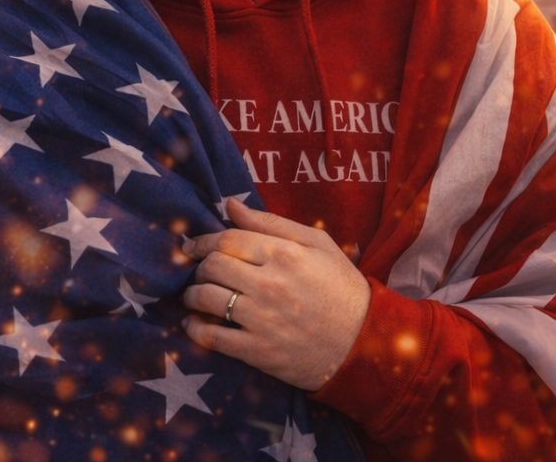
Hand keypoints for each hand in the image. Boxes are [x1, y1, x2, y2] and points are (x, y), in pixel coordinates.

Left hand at [181, 197, 369, 389]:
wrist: (363, 343)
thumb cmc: (340, 287)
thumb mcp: (317, 244)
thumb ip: (271, 223)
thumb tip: (231, 205)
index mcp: (285, 254)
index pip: (228, 239)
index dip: (203, 241)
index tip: (194, 246)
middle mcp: (270, 284)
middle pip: (213, 266)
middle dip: (199, 267)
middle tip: (200, 272)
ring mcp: (262, 319)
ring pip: (206, 298)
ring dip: (192, 295)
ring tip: (195, 296)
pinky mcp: (257, 351)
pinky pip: (212, 337)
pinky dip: (195, 329)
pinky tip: (193, 324)